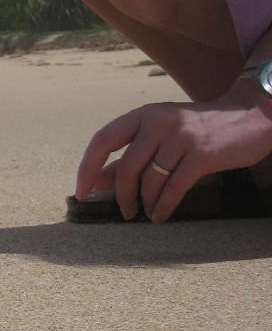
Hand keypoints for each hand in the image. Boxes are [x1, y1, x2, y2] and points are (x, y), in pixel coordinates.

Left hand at [75, 82, 271, 222]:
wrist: (249, 116)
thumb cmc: (196, 130)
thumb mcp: (159, 135)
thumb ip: (129, 156)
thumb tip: (98, 183)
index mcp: (143, 115)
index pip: (102, 140)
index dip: (88, 168)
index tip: (82, 192)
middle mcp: (159, 121)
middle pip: (126, 167)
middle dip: (120, 195)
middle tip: (124, 211)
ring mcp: (182, 136)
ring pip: (150, 180)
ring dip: (144, 203)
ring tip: (146, 213)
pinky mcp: (202, 154)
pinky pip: (174, 188)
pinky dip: (163, 206)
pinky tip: (160, 215)